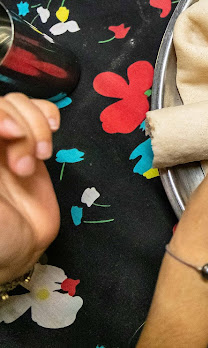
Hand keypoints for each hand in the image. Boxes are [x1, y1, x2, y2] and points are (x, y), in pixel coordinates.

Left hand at [0, 93, 60, 282]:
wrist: (17, 252)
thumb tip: (5, 127)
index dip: (0, 116)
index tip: (10, 134)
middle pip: (4, 104)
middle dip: (21, 126)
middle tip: (26, 165)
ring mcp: (7, 141)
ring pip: (22, 105)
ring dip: (37, 128)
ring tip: (40, 159)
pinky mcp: (32, 146)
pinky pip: (42, 113)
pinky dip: (49, 116)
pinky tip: (54, 132)